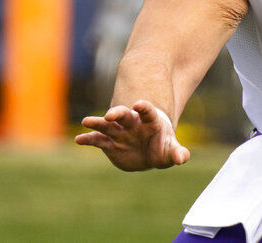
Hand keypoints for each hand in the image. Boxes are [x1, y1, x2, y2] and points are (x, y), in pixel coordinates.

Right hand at [75, 99, 190, 170]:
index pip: (147, 111)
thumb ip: (176, 153)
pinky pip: (98, 140)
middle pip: (124, 115)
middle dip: (117, 113)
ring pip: (107, 125)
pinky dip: (88, 139)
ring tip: (85, 121)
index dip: (143, 107)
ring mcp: (120, 132)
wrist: (150, 150)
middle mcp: (133, 123)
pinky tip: (78, 139)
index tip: (138, 104)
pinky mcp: (110, 143)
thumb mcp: (171, 150)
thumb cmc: (162, 146)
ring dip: (97, 123)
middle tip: (110, 115)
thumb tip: (182, 158)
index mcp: (150, 121)